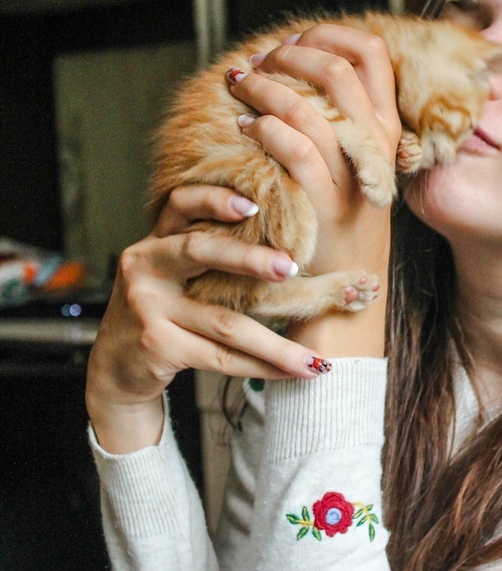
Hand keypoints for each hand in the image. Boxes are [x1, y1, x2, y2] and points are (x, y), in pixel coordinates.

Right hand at [86, 184, 332, 453]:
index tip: (254, 205)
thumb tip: (285, 250)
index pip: (180, 205)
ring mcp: (149, 307)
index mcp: (155, 243)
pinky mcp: (157, 346)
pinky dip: (263, 367)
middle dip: (251, 259)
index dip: (214, 199)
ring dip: (277, 344)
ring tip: (316, 357)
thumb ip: (207, 256)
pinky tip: (295, 371)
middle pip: (201, 251)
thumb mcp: (171, 275)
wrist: (116, 367)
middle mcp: (146, 267)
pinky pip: (222, 357)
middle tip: (293, 267)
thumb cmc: (160, 313)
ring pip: (226, 322)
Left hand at [226, 22, 400, 357]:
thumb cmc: (343, 213)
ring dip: (263, 87)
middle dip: (289, 54)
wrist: (350, 277)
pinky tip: (243, 127)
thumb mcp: (356, 160)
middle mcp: (375, 142)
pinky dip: (263, 128)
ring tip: (239, 86)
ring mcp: (351, 170)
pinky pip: (293, 148)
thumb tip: (297, 65)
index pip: (370, 52)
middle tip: (258, 62)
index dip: (328, 33)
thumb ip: (340, 116)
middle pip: (337, 68)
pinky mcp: (323, 198)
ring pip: (307, 104)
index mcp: (387, 125)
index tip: (293, 40)